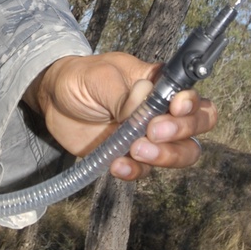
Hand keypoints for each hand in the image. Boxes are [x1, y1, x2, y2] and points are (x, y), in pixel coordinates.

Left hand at [24, 52, 216, 181]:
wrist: (54, 100)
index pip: (193, 98)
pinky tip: (116, 164)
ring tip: (134, 150)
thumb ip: (124, 93)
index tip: (175, 107)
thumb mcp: (100, 77)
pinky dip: (135, 171)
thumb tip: (143, 103)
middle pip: (196, 128)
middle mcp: (162, 111)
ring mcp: (148, 136)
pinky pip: (145, 171)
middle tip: (152, 132)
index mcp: (161, 85)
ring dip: (164, 156)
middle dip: (181, 133)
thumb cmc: (82, 78)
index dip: (192, 106)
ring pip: (180, 154)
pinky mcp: (130, 156)